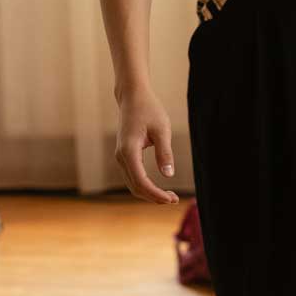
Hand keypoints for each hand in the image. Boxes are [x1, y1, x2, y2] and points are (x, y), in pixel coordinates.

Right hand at [115, 85, 177, 203]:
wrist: (132, 96)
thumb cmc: (149, 109)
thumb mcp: (161, 129)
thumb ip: (164, 152)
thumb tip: (168, 174)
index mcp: (129, 150)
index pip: (141, 181)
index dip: (156, 193)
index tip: (172, 199)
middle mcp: (121, 156)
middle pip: (135, 186)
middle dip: (154, 197)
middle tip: (174, 199)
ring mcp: (120, 156)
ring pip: (132, 184)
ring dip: (149, 193)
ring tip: (169, 196)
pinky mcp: (124, 155)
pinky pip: (132, 176)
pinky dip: (144, 185)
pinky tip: (158, 187)